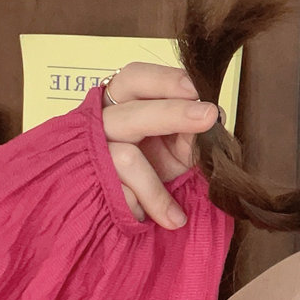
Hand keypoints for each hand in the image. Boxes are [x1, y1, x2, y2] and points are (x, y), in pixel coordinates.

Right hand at [101, 62, 219, 228]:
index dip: (164, 80)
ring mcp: (90, 153)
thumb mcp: (175, 148)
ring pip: (124, 158)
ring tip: (177, 219)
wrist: (116, 210)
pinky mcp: (85, 184)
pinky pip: (117, 195)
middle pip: (132, 114)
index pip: (135, 78)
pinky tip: (149, 220)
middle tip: (211, 117)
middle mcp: (101, 123)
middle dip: (174, 113)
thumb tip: (214, 120)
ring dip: (155, 189)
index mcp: (122, 103)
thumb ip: (191, 133)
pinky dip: (139, 210)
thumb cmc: (151, 168)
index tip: (196, 90)